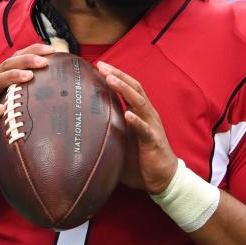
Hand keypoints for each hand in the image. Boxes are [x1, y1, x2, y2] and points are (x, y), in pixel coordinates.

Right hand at [0, 43, 55, 158]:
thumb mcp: (9, 108)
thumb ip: (26, 103)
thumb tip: (56, 106)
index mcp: (0, 80)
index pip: (16, 58)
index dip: (33, 50)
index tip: (52, 50)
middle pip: (9, 64)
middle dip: (27, 59)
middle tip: (45, 60)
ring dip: (13, 76)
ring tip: (29, 76)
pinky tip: (2, 110)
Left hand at [96, 62, 178, 194]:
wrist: (163, 179)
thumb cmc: (140, 159)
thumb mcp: (122, 140)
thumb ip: (108, 130)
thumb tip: (82, 127)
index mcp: (140, 112)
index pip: (129, 87)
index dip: (116, 75)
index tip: (99, 65)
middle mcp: (147, 114)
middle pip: (134, 88)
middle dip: (118, 75)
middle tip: (101, 65)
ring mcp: (151, 126)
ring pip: (139, 102)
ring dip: (124, 89)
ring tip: (111, 80)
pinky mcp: (153, 141)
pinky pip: (145, 129)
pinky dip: (136, 121)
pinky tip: (128, 115)